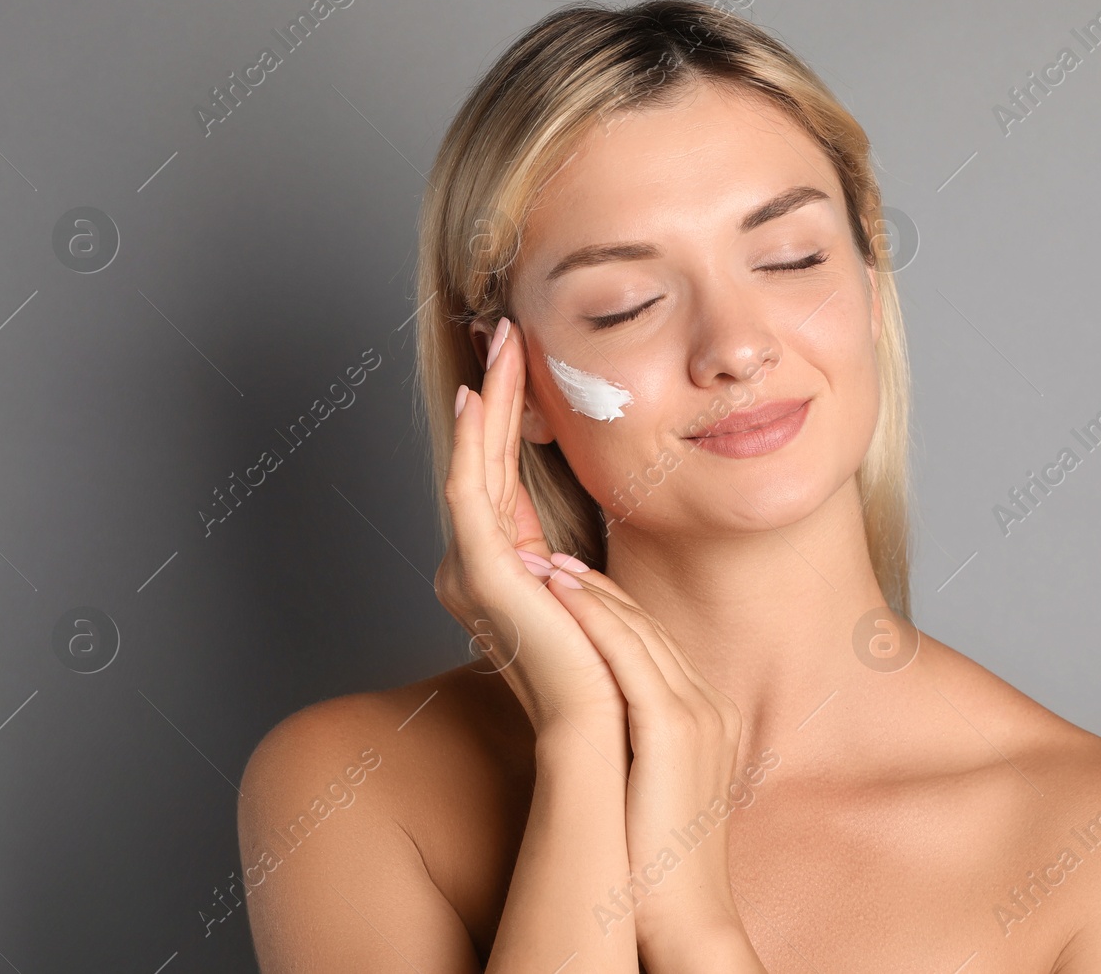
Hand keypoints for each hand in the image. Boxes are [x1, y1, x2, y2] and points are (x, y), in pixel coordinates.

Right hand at [436, 317, 624, 738]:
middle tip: (505, 330)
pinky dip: (473, 440)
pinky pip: (471, 492)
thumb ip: (592, 585)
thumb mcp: (613, 622)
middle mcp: (486, 578)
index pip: (508, 487)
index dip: (512, 426)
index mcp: (517, 586)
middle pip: (487, 468)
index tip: (530, 366)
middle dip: (496, 398)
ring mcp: (479, 578)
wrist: (617, 771)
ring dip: (485, 402)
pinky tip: (477, 393)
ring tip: (498, 342)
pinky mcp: (483, 580)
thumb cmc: (629, 711)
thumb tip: (588, 556)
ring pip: (475, 468)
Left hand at [538, 567, 762, 967]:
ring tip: (543, 563)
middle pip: (648, 627)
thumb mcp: (644, 784)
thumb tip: (587, 717)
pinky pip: (630, 656)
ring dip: (589, 591)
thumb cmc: (653, 864)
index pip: (655, 644)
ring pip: (638, 632)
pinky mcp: (676, 729)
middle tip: (547, 556)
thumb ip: (628, 741)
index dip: (610, 607)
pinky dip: (594, 617)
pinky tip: (559, 594)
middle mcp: (710, 705)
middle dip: (596, 587)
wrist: (681, 917)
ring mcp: (699, 713)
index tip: (567, 581)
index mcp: (708, 715)